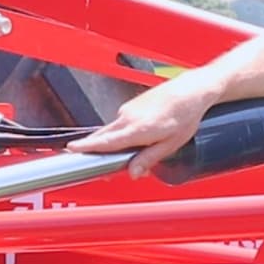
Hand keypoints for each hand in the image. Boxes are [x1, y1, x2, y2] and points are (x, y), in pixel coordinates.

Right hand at [66, 74, 216, 177]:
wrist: (192, 90)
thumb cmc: (186, 114)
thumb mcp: (172, 143)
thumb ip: (149, 159)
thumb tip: (133, 173)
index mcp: (137, 129)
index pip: (105, 141)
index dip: (87, 147)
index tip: (71, 150)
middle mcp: (128, 117)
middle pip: (102, 136)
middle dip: (96, 150)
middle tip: (99, 166)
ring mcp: (128, 109)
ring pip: (111, 130)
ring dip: (113, 142)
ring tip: (132, 153)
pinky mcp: (131, 105)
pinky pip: (119, 123)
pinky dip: (122, 132)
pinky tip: (138, 136)